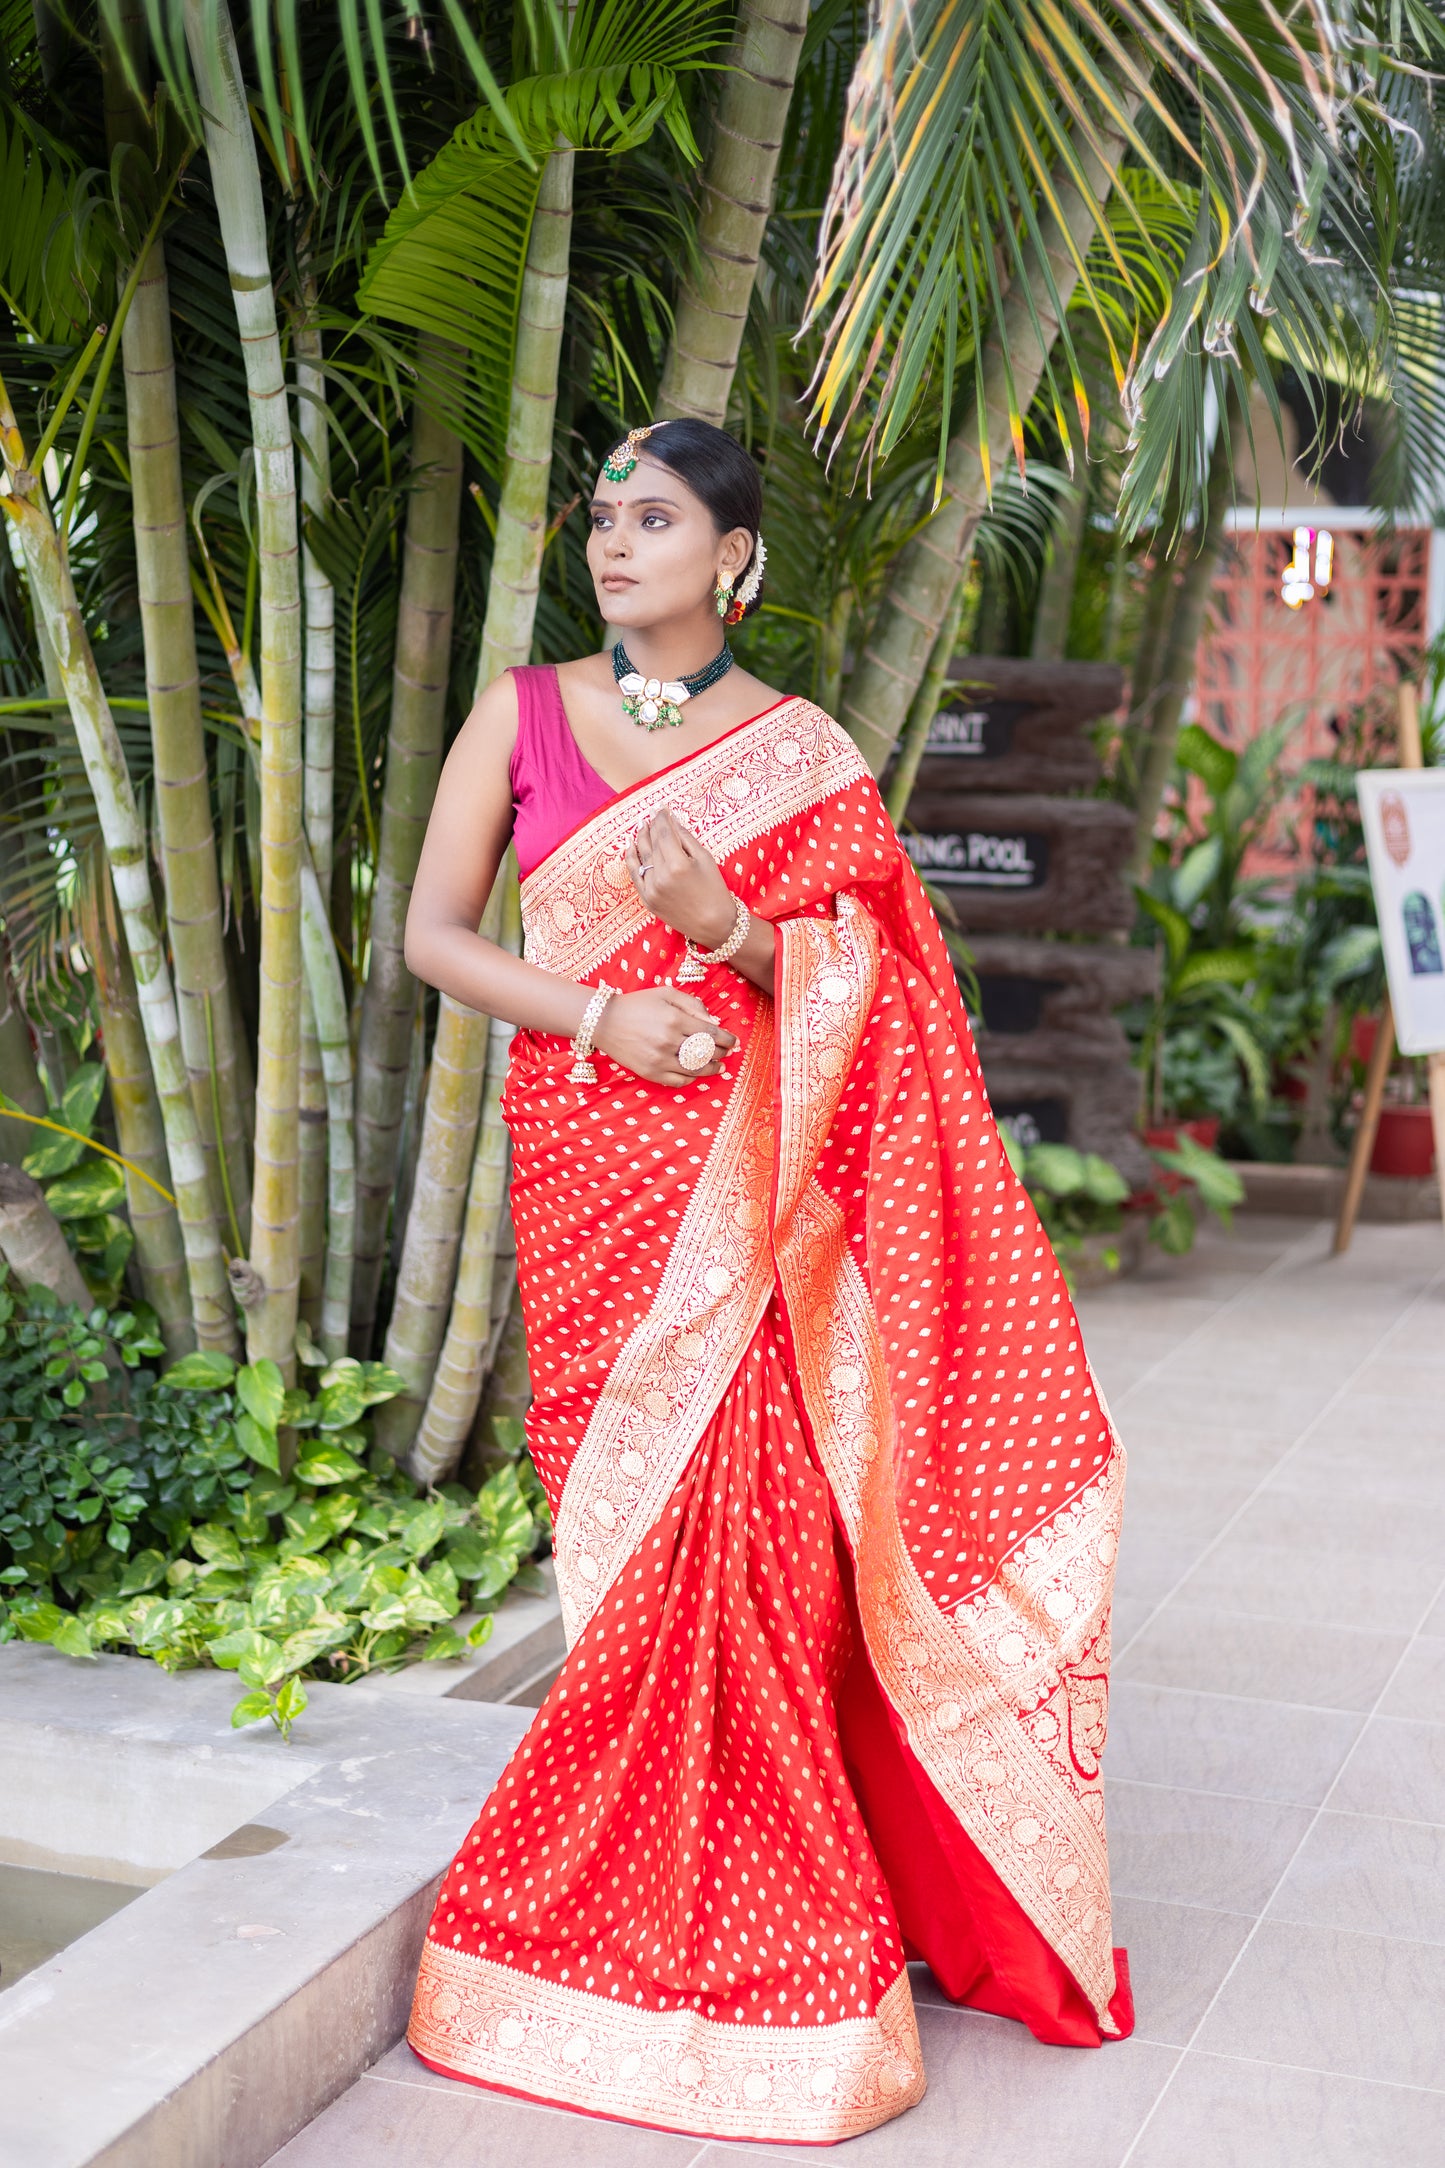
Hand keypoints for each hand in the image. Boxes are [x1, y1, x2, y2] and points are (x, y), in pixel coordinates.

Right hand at [593, 986, 738, 1085]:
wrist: (605, 1021)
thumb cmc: (638, 1004)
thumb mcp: (666, 993)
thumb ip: (693, 1005)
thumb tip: (715, 1024)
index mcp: (675, 1019)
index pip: (712, 1034)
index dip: (727, 1040)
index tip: (734, 1042)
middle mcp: (669, 1041)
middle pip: (706, 1053)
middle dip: (722, 1053)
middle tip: (727, 1052)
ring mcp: (659, 1059)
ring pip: (695, 1070)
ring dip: (711, 1069)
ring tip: (718, 1067)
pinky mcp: (650, 1073)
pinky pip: (678, 1081)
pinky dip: (690, 1079)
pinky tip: (695, 1074)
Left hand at [625, 810, 734, 948]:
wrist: (713, 924)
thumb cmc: (715, 890)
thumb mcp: (705, 859)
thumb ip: (686, 838)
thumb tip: (672, 821)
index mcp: (678, 865)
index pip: (664, 833)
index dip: (662, 819)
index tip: (661, 809)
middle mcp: (661, 876)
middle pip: (652, 843)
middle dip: (652, 826)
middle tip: (652, 815)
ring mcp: (651, 889)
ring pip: (642, 856)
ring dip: (640, 838)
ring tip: (641, 826)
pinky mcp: (647, 899)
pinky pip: (635, 874)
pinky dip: (631, 858)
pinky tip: (630, 845)